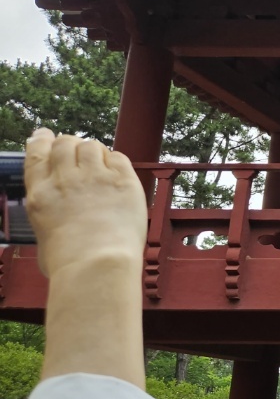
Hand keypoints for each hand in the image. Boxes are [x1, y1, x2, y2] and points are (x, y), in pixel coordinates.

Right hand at [24, 129, 145, 278]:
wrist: (96, 264)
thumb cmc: (68, 262)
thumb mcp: (44, 235)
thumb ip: (50, 215)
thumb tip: (57, 220)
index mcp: (40, 193)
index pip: (37, 153)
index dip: (42, 140)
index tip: (45, 135)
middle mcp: (65, 179)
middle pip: (65, 144)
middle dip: (70, 144)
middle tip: (77, 151)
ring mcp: (95, 177)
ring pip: (92, 146)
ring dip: (94, 151)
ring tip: (99, 163)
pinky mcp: (123, 181)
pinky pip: (118, 157)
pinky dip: (116, 160)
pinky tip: (117, 172)